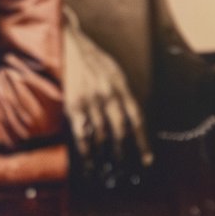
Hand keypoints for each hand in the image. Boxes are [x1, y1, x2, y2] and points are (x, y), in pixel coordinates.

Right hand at [62, 18, 150, 168]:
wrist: (68, 43)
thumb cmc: (92, 59)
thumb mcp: (113, 72)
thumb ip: (121, 94)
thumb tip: (128, 119)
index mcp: (121, 87)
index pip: (136, 119)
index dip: (142, 142)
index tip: (146, 161)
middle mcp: (109, 95)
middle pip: (120, 131)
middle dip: (124, 154)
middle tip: (126, 172)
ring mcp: (91, 101)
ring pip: (102, 136)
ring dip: (105, 156)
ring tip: (108, 172)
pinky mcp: (74, 105)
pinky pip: (82, 134)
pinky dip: (86, 151)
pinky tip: (89, 162)